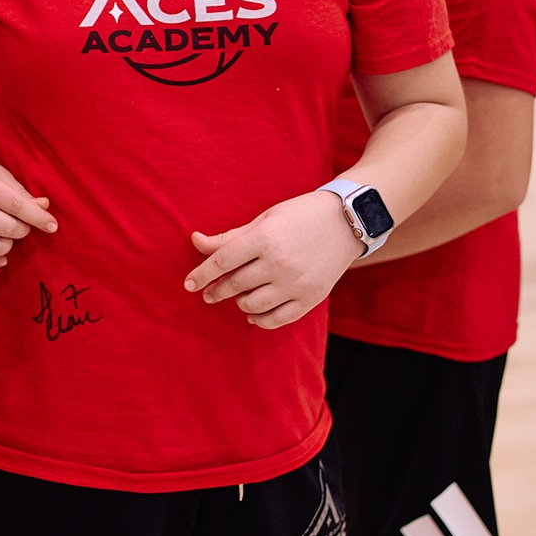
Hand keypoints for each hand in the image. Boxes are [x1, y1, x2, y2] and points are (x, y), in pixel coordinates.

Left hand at [184, 191, 359, 329]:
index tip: (188, 285)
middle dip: (216, 291)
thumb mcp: (264, 219)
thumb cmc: (299, 215)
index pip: (222, 261)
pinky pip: (278, 318)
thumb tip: (195, 241)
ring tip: (236, 297)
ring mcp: (297, 283)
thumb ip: (230, 236)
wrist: (347, 222)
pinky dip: (261, 320)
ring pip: (253, 304)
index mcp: (265, 238)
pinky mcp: (311, 298)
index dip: (201, 274)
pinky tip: (252, 313)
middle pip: (235, 284)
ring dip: (238, 303)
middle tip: (208, 294)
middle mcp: (279, 263)